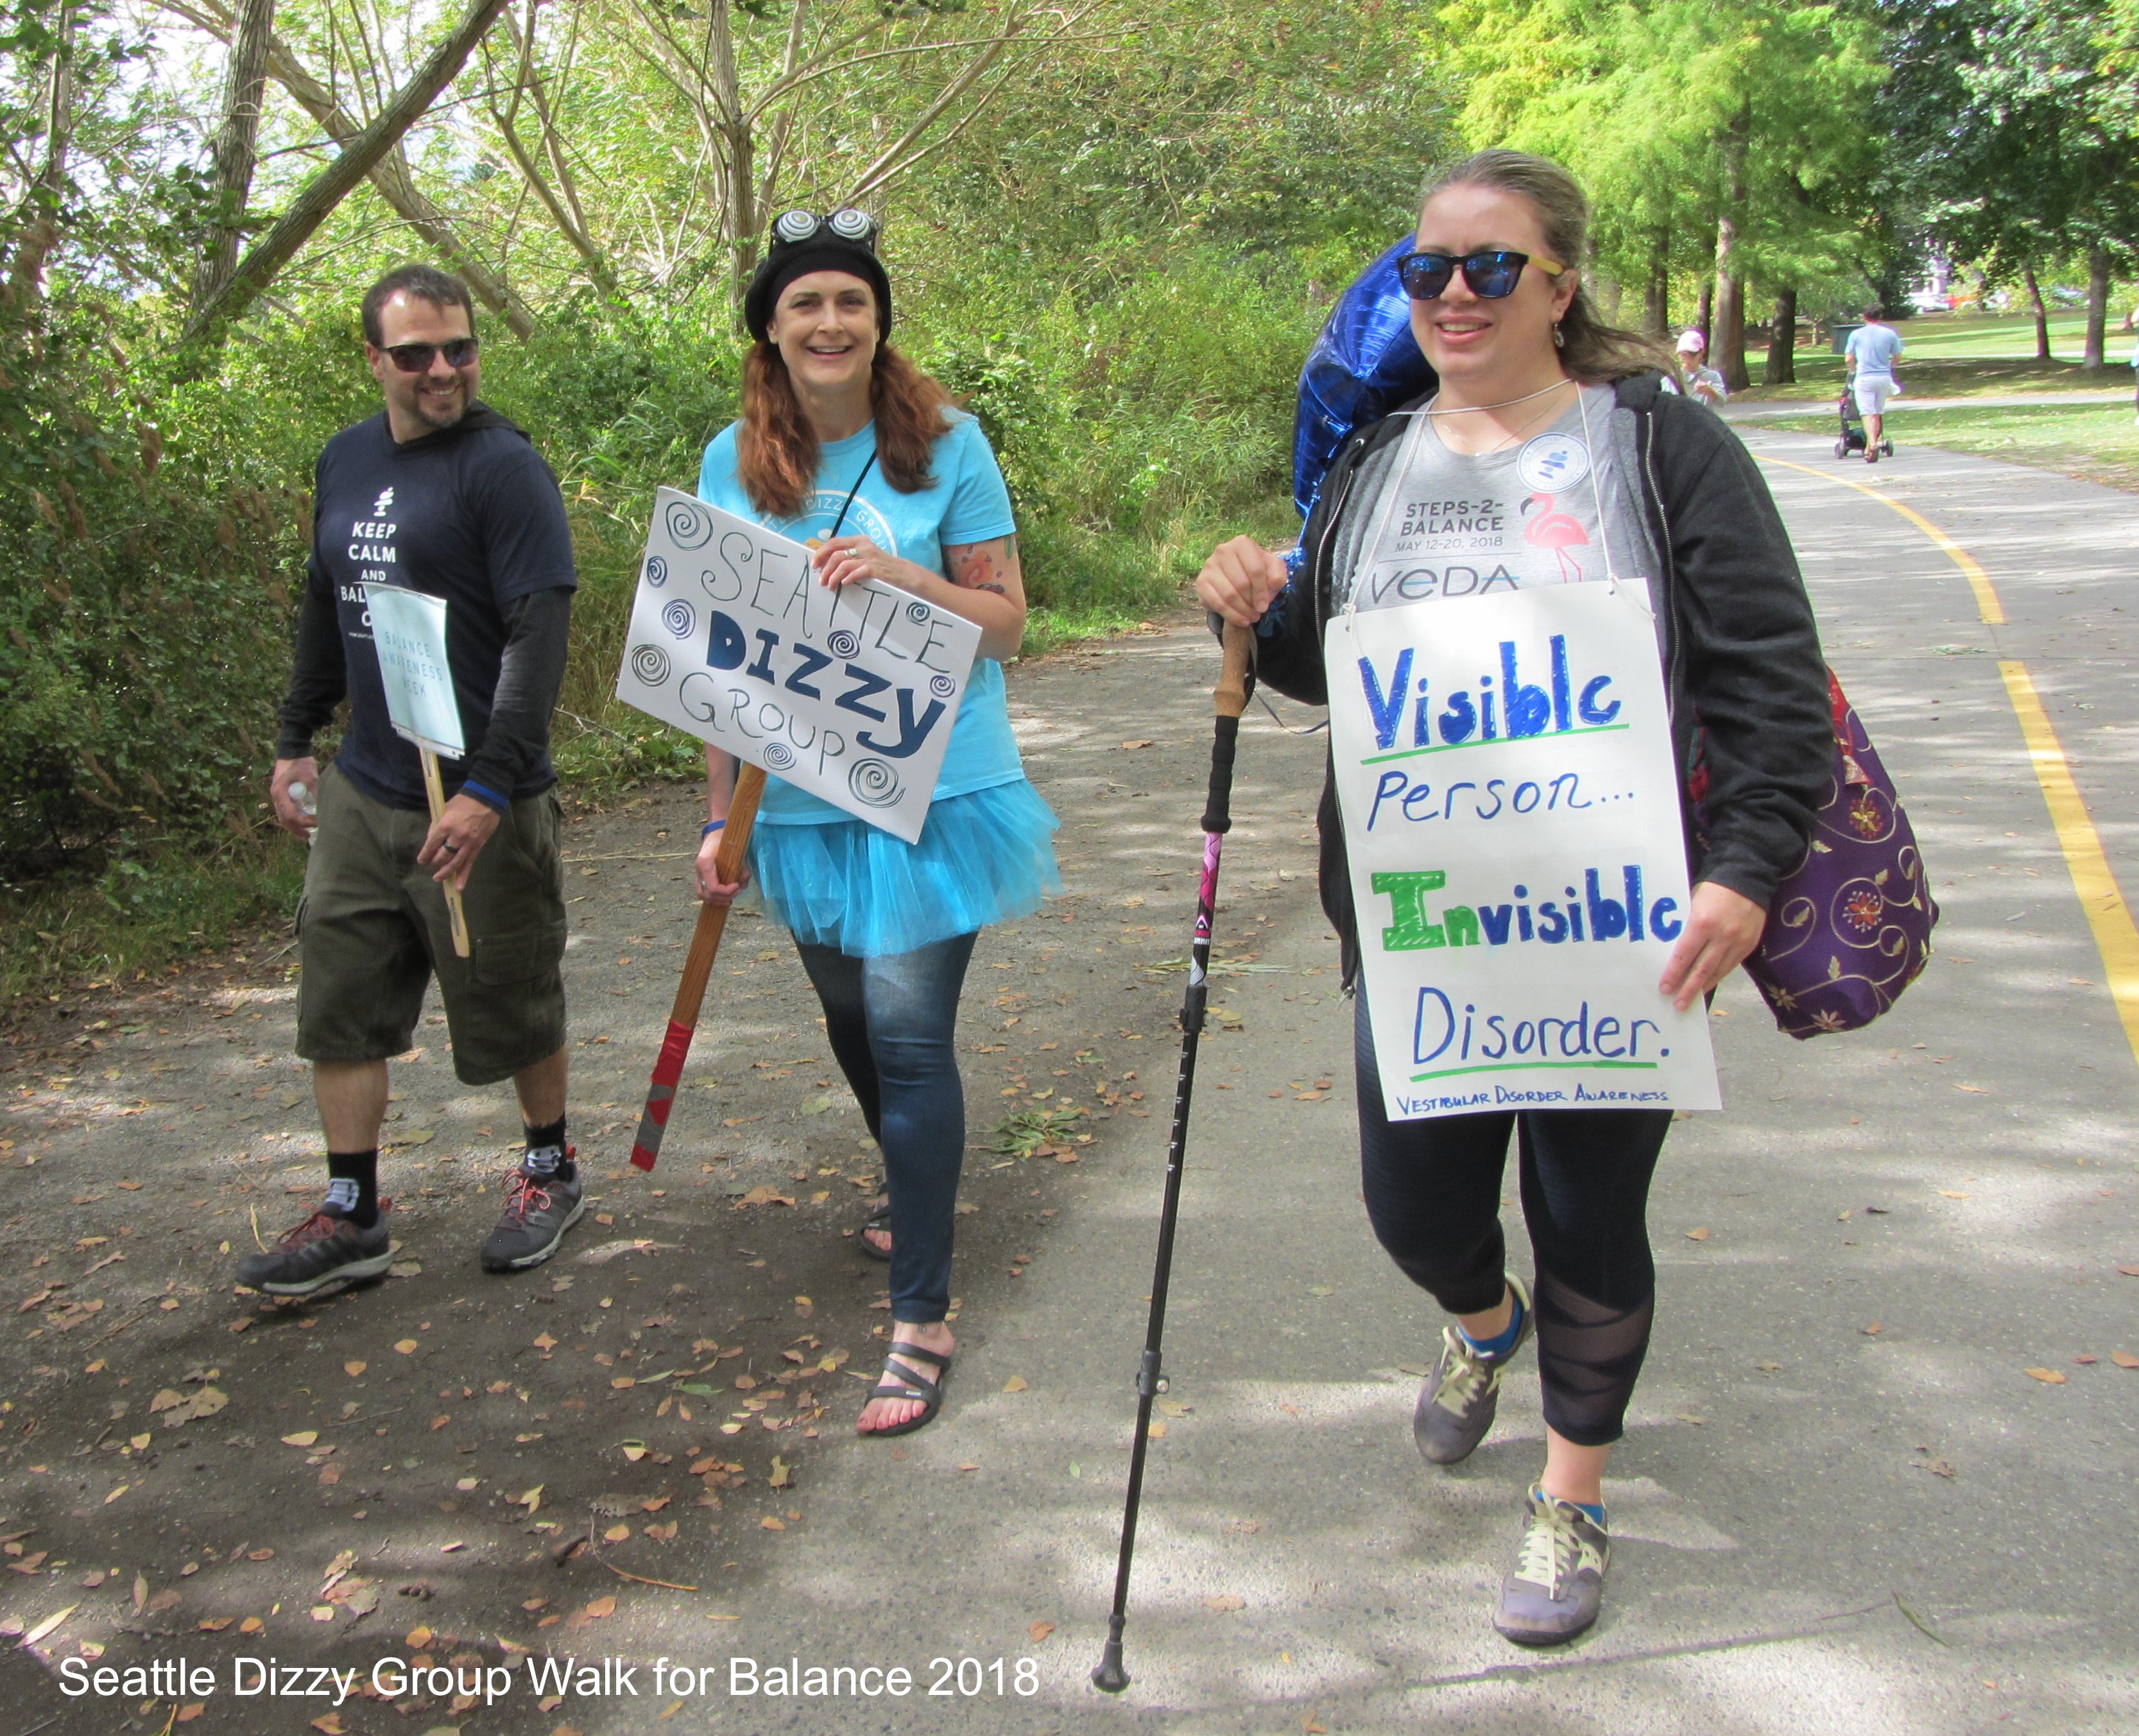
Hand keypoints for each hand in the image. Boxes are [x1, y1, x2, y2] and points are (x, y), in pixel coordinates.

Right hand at [271, 756, 319, 838]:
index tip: (318, 823)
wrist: (291, 751)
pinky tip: (302, 822)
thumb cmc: (300, 763)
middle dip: (297, 829)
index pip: (291, 815)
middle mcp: (275, 797)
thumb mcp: (310, 777)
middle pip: (284, 819)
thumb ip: (316, 792)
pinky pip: (285, 810)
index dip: (304, 822)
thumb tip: (325, 808)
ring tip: (306, 833)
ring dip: (294, 826)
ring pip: (283, 817)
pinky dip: (293, 818)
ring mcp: (277, 796)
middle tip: (309, 836)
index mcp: (280, 793)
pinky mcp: (281, 794)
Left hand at [417, 793, 500, 891]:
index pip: (432, 845)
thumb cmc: (463, 801)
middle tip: (432, 865)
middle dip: (435, 863)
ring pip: (455, 863)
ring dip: (445, 872)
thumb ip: (436, 825)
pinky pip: (469, 863)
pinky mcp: (478, 846)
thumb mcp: (444, 809)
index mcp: (445, 825)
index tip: (421, 860)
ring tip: (438, 879)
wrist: (487, 798)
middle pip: (442, 856)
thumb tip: (431, 841)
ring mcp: (469, 842)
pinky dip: (464, 875)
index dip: (425, 855)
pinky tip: (458, 886)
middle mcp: (456, 836)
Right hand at [694, 827, 750, 905]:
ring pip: (702, 894)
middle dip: (723, 897)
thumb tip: (743, 884)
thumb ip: (742, 868)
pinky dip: (712, 896)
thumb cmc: (727, 838)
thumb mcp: (737, 852)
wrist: (717, 830)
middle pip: (707, 894)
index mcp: (705, 864)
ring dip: (716, 900)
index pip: (713, 888)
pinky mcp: (700, 874)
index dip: (727, 891)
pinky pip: (702, 890)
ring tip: (729, 899)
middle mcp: (699, 870)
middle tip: (736, 892)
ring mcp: (697, 872)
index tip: (737, 886)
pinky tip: (723, 897)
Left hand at [811, 534, 909, 590]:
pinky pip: (856, 572)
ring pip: (843, 564)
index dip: (821, 553)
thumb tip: (828, 565)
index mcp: (859, 541)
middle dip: (824, 568)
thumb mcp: (866, 557)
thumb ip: (851, 557)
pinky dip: (847, 578)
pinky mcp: (875, 569)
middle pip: (835, 553)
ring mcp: (869, 557)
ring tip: (830, 586)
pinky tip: (844, 584)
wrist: (905, 574)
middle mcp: (863, 546)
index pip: (834, 542)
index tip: (814, 565)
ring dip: (833, 576)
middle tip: (821, 580)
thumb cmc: (883, 568)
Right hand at [1195, 535, 1287, 626]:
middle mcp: (1223, 550)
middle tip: (1257, 613)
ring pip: (1229, 595)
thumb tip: (1272, 585)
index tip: (1264, 607)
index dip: (1262, 592)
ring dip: (1242, 611)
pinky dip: (1231, 615)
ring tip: (1251, 617)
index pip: (1255, 570)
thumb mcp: (1273, 568)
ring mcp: (1209, 565)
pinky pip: (1217, 603)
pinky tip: (1241, 620)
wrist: (1235, 574)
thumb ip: (1277, 574)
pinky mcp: (1201, 581)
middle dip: (1252, 603)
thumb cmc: (1256, 570)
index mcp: (1242, 543)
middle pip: (1241, 584)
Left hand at [1657, 881, 1768, 1011]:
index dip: (1673, 974)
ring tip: (1691, 1000)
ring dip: (1703, 987)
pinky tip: (1708, 984)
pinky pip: (1731, 966)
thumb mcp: (1693, 902)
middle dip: (1688, 989)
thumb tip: (1673, 949)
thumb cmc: (1714, 889)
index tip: (1664, 988)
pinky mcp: (1749, 945)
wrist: (1749, 878)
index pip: (1684, 955)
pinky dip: (1718, 977)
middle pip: (1702, 969)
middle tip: (1677, 1004)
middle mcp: (1722, 936)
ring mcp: (1738, 942)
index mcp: (1703, 923)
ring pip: (1718, 971)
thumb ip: (1686, 926)